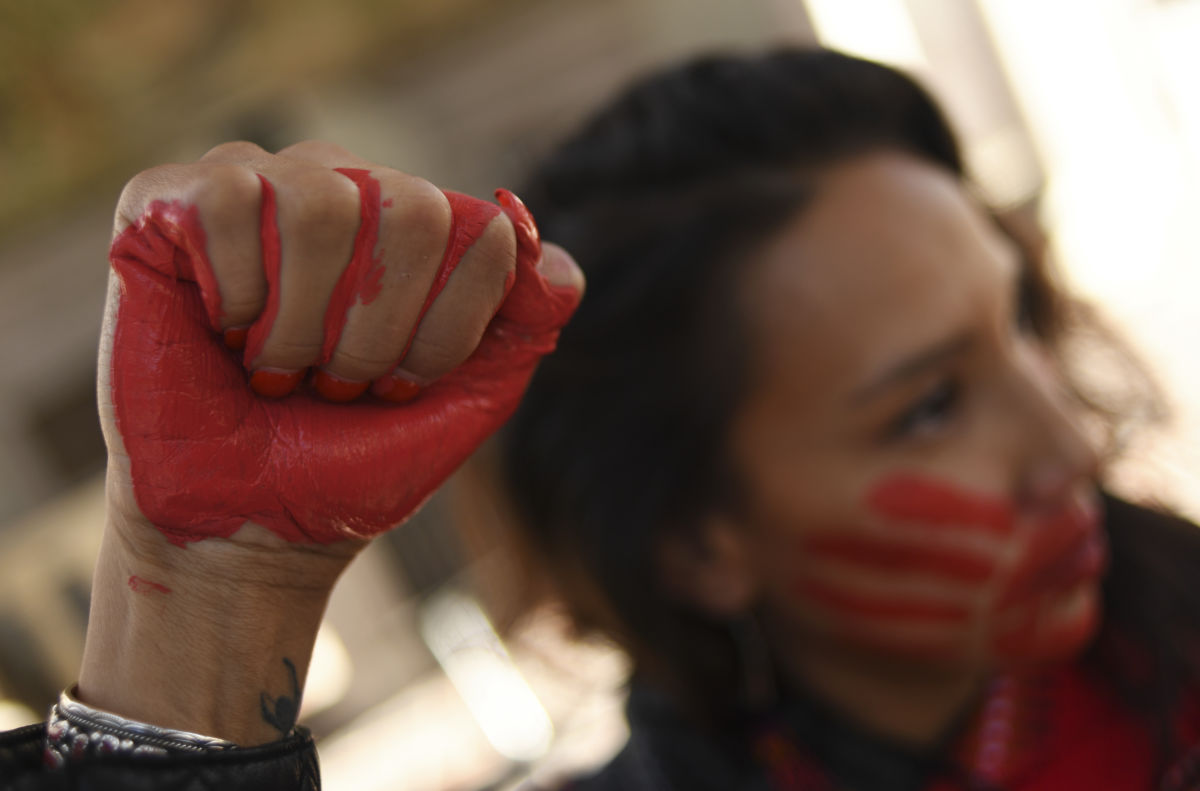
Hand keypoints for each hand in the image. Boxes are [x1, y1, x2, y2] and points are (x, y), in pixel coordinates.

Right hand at [101, 140, 581, 548]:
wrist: (250, 522)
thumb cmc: (354, 460)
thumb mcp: (464, 400)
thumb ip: (522, 324)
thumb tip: (556, 261)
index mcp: (419, 230)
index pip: (482, 231)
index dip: (446, 330)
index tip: (399, 389)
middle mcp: (348, 190)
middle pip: (410, 207)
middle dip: (378, 332)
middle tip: (336, 384)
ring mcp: (262, 187)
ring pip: (322, 200)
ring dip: (303, 323)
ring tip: (277, 368)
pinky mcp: (170, 201)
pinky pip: (231, 199)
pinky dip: (236, 294)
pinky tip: (223, 330)